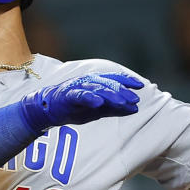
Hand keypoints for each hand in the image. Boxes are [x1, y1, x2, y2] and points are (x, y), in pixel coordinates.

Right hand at [19, 72, 142, 130]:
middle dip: (122, 91)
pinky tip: (98, 102)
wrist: (48, 110)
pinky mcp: (67, 95)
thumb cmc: (75, 108)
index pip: (114, 80)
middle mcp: (88, 82)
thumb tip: (135, 108)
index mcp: (96, 83)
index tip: (140, 86)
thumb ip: (115, 108)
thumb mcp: (98, 110)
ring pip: (97, 88)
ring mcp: (77, 87)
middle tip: (135, 99)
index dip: (127, 81)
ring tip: (122, 102)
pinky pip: (80, 95)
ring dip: (111, 95)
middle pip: (108, 84)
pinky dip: (90, 97)